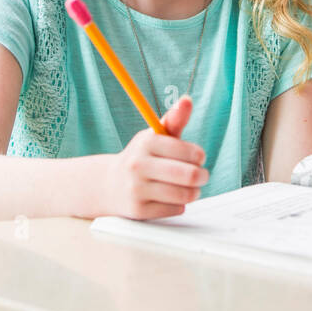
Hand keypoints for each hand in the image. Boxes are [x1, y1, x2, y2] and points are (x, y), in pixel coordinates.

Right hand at [102, 95, 208, 219]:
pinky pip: (174, 210)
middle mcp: (139, 165)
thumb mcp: (155, 136)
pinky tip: (173, 198)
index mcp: (146, 143)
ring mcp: (137, 189)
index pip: (187, 151)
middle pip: (188, 175)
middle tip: (203, 176)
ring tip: (192, 188)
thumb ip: (174, 119)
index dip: (199, 156)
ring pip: (183, 195)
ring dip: (194, 192)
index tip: (200, 158)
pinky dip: (179, 205)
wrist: (108, 185)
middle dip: (202, 176)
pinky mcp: (139, 211)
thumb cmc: (141, 157)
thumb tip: (187, 99)